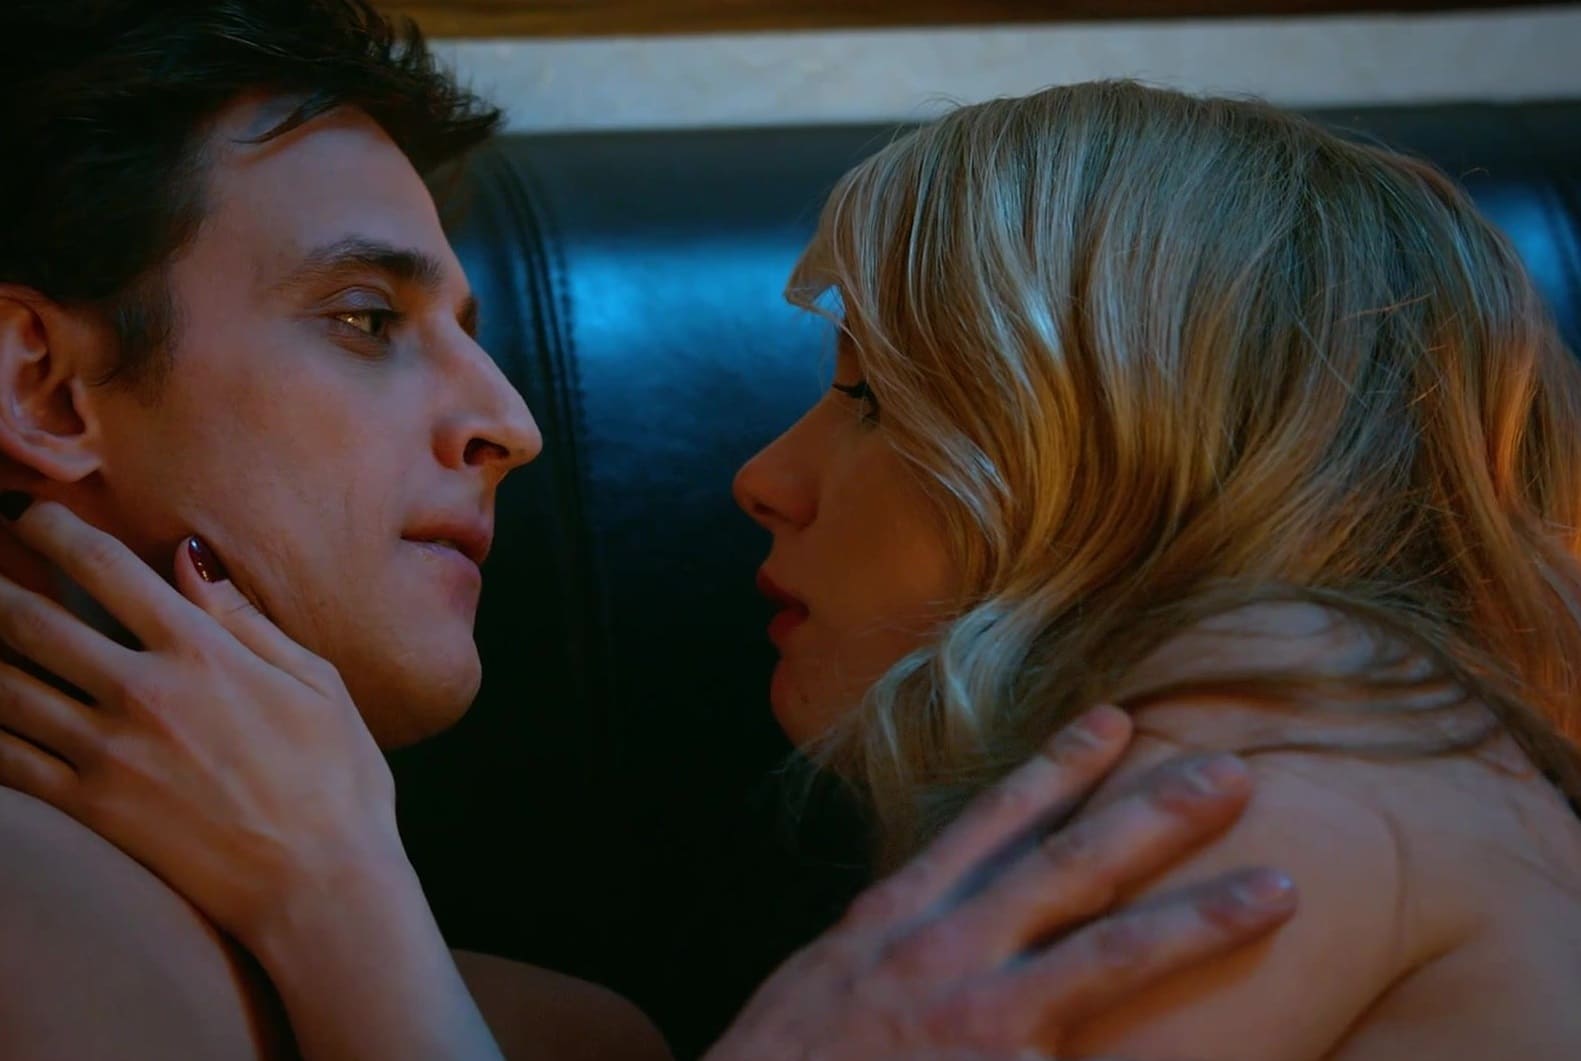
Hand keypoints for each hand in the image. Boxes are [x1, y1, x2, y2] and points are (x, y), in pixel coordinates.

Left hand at [0, 500, 404, 949]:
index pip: (106, 568)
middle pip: (32, 621)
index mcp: (202, 653)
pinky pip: (8, 762)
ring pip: (6, 688)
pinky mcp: (91, 811)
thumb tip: (191, 558)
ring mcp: (109, 755)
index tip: (34, 516)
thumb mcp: (317, 683)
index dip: (55, 530)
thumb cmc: (338, 781)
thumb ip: (246, 619)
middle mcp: (144, 694)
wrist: (321, 885)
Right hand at [705, 706, 1296, 1059]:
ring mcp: (982, 1019)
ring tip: (1277, 888)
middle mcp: (949, 949)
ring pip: (1112, 954)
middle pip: (1073, 866)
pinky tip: (1245, 1048)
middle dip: (1157, 814)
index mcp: (903, 912)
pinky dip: (1166, 1053)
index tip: (1116, 719)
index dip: (1060, 765)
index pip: (993, 819)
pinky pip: (1106, 1056)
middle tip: (1232, 773)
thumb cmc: (790, 1054)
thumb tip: (967, 903)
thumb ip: (905, 931)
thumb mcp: (837, 968)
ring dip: (1201, 916)